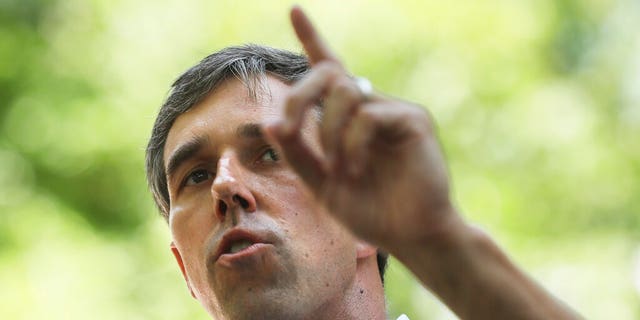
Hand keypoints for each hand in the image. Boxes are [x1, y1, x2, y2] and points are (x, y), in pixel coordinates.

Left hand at [266, 6, 457, 249]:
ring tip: (340, 170)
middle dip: (298, 97)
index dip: (312, 39)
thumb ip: (298, 154)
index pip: (329, 70)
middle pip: (327, 73)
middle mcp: (369, 106)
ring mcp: (392, 110)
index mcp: (348, 119)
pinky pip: (367, 116)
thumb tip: (271, 122)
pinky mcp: (412, 119)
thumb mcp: (321, 185)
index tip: (294, 9)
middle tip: (287, 129)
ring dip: (328, 133)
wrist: (411, 236)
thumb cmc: (370, 211)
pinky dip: (352, 145)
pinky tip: (357, 170)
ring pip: (344, 92)